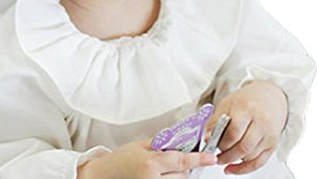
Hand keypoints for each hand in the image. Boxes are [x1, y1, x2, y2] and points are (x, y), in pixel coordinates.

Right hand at [77, 138, 216, 178]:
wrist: (104, 175)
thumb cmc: (121, 159)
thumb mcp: (141, 145)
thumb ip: (162, 145)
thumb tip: (182, 142)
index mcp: (151, 164)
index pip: (181, 160)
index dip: (199, 158)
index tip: (212, 157)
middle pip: (183, 174)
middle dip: (185, 166)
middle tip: (178, 157)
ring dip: (178, 174)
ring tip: (165, 167)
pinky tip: (164, 173)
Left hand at [206, 80, 287, 174]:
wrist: (268, 97)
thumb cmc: (245, 100)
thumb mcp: (227, 104)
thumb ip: (216, 120)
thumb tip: (206, 138)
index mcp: (246, 109)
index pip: (234, 131)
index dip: (221, 141)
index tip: (211, 144)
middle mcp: (261, 122)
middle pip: (243, 146)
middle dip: (226, 155)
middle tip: (215, 156)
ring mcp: (269, 135)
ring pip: (250, 156)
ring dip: (234, 162)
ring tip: (222, 159)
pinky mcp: (273, 145)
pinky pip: (259, 163)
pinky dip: (244, 169)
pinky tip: (233, 168)